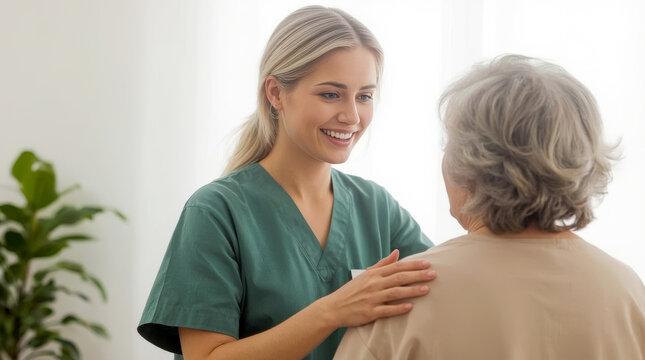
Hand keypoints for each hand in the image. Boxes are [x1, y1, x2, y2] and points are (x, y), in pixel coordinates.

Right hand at [317, 250, 435, 327]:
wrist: (334, 307)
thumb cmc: (352, 291)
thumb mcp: (366, 274)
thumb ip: (382, 264)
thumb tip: (397, 252)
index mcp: (374, 274)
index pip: (397, 267)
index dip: (413, 265)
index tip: (427, 263)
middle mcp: (374, 284)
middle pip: (399, 278)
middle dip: (417, 275)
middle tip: (433, 274)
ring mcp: (372, 298)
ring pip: (396, 292)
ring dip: (412, 290)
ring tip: (427, 289)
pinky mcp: (370, 312)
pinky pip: (386, 310)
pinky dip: (398, 308)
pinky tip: (410, 307)